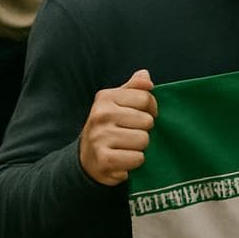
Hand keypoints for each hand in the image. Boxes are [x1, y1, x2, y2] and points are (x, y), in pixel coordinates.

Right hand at [79, 70, 156, 185]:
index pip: (146, 98)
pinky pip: (137, 158)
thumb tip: (145, 75)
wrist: (88, 158)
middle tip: (129, 134)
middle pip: (147, 120)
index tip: (142, 116)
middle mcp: (100, 115)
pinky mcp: (104, 160)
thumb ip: (134, 87)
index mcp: (105, 98)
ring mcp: (100, 137)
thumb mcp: (118, 103)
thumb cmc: (110, 126)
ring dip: (139, 147)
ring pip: (143, 140)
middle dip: (144, 130)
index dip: (151, 109)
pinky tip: (123, 159)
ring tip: (125, 146)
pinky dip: (134, 161)